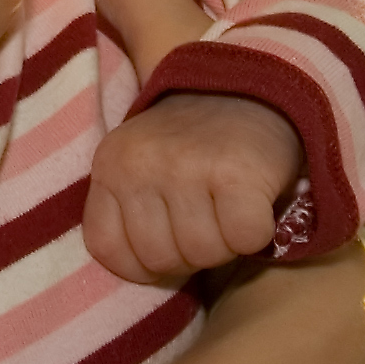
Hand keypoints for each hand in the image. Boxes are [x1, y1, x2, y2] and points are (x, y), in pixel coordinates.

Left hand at [85, 91, 305, 283]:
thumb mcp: (142, 166)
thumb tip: (141, 275)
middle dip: (189, 254)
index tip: (169, 239)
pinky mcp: (236, 173)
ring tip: (228, 209)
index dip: (142, 262)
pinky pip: (243, 239)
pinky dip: (257, 233)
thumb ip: (128, 212)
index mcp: (111, 164)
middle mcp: (142, 162)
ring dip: (225, 244)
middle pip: (159, 259)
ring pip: (202, 254)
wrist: (251, 88)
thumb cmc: (194, 146)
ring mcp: (187, 166)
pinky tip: (254, 203)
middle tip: (207, 218)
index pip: (108, 250)